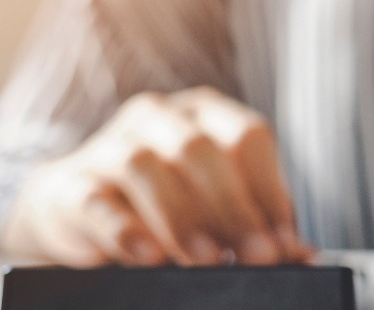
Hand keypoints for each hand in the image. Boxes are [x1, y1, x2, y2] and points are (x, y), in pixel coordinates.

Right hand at [0, 87, 312, 266]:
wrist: (76, 205)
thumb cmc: (165, 200)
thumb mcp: (215, 203)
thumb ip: (257, 221)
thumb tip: (303, 255)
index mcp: (204, 112)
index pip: (247, 136)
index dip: (270, 190)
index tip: (284, 242)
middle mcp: (158, 117)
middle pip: (200, 149)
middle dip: (233, 207)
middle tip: (257, 258)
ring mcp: (108, 144)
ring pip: (146, 168)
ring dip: (182, 218)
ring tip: (208, 261)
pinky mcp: (69, 183)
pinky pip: (94, 201)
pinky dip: (123, 229)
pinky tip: (148, 256)